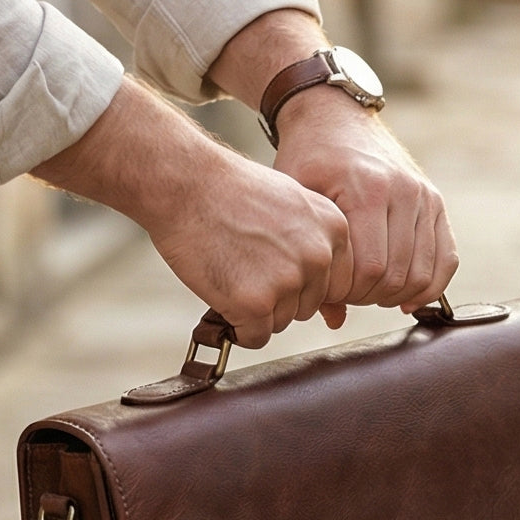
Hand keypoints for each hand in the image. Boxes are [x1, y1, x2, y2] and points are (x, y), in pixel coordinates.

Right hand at [32, 78, 353, 348]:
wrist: (184, 183)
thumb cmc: (230, 191)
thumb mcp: (293, 204)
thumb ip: (315, 245)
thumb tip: (331, 305)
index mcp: (333, 230)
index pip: (335, 286)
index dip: (302, 285)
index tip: (276, 270)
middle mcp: (318, 257)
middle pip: (306, 307)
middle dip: (277, 298)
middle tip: (244, 266)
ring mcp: (288, 281)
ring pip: (280, 323)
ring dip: (255, 311)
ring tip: (231, 271)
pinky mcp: (256, 303)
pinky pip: (255, 337)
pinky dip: (237, 327)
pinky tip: (222, 294)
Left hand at [273, 89, 458, 319]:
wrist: (334, 116)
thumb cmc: (307, 161)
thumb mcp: (298, 202)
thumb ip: (314, 258)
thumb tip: (335, 318)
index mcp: (366, 190)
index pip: (369, 269)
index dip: (349, 293)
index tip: (328, 291)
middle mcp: (403, 191)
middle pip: (397, 275)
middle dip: (369, 296)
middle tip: (348, 294)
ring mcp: (424, 196)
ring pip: (423, 273)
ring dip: (397, 295)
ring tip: (370, 292)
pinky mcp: (436, 202)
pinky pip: (447, 258)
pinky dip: (431, 286)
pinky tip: (407, 298)